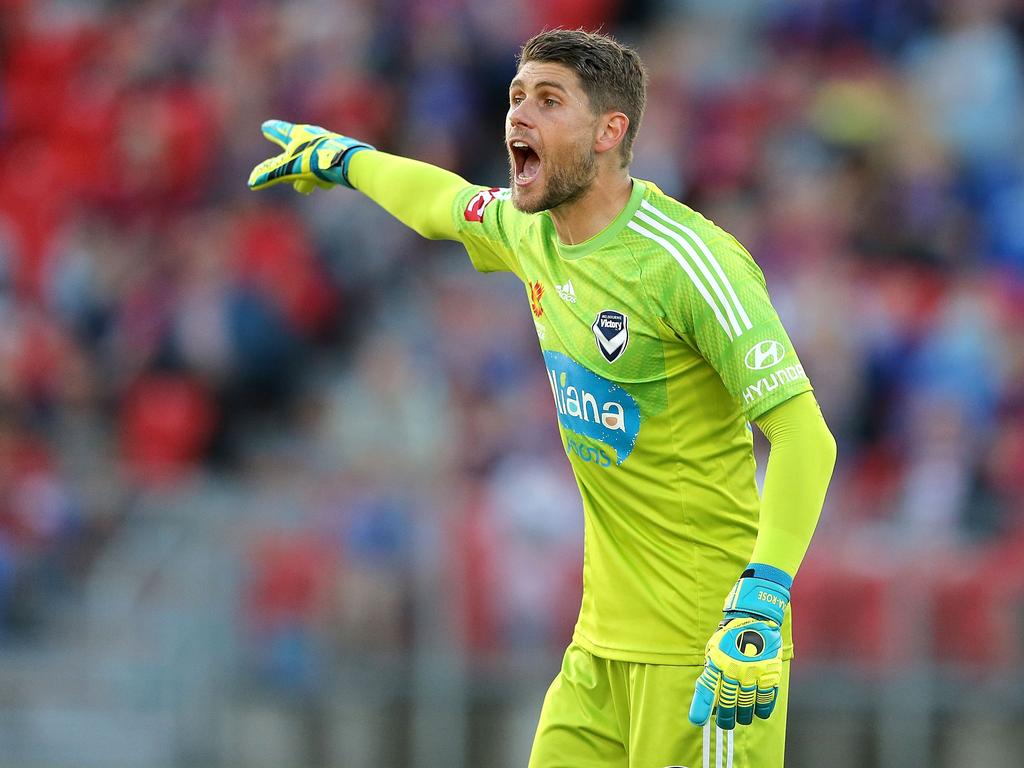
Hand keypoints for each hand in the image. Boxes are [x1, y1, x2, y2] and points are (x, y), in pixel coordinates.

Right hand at [247, 119, 373, 193]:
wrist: (347, 162)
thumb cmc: (315, 161)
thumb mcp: (288, 170)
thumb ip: (269, 175)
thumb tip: (251, 182)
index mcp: (298, 135)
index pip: (280, 132)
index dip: (273, 130)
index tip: (266, 127)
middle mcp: (313, 136)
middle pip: (297, 148)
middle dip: (292, 160)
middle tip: (290, 165)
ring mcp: (327, 144)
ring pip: (311, 160)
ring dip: (310, 174)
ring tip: (311, 183)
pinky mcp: (340, 155)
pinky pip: (326, 167)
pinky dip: (324, 175)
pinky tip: (328, 181)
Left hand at [688, 616, 782, 729]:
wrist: (754, 616)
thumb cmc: (730, 635)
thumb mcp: (714, 649)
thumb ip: (712, 671)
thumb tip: (710, 697)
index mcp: (718, 661)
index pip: (707, 689)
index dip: (702, 707)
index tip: (697, 721)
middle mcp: (735, 669)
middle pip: (729, 703)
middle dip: (726, 718)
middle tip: (725, 723)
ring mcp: (754, 671)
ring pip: (748, 704)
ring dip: (744, 715)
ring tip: (742, 718)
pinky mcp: (770, 672)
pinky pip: (767, 697)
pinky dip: (763, 708)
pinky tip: (759, 711)